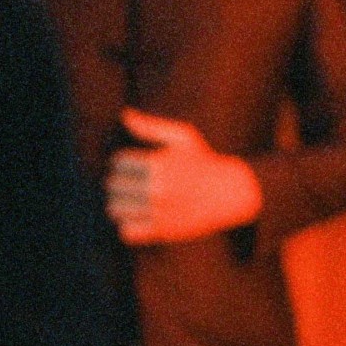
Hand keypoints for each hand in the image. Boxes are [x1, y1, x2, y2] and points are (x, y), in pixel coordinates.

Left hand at [106, 110, 262, 244]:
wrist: (231, 193)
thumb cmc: (204, 162)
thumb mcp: (182, 138)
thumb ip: (151, 127)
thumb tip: (124, 114)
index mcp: (158, 164)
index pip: (119, 163)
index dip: (122, 163)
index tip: (131, 165)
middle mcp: (157, 189)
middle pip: (115, 186)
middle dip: (118, 183)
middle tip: (128, 183)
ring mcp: (159, 212)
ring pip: (116, 209)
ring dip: (119, 203)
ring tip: (130, 200)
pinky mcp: (163, 231)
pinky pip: (127, 231)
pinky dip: (127, 224)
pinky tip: (138, 216)